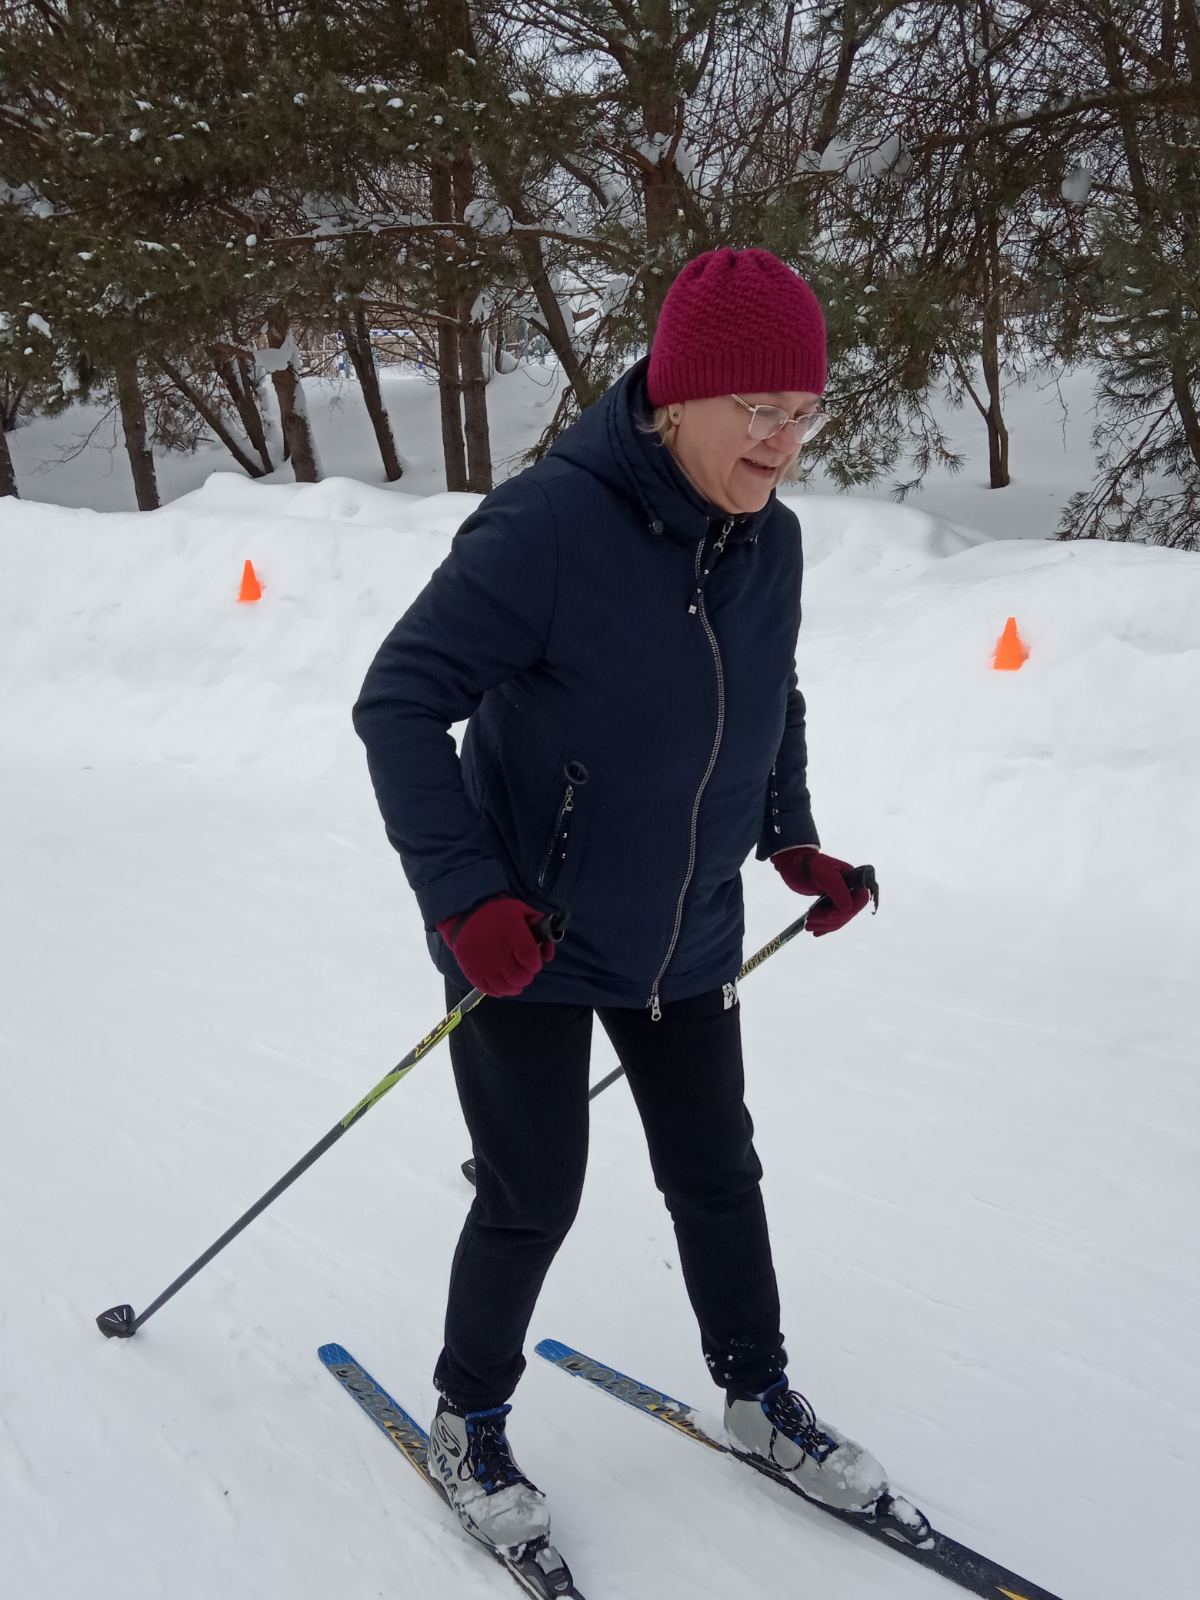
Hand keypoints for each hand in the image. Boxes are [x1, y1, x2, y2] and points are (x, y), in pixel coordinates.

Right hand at [436, 896, 555, 995]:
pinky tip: (502, 984)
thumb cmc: (498, 912)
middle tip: (524, 971)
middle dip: (526, 976)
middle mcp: (499, 951)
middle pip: (520, 977)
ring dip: (514, 986)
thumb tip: (548, 954)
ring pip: (506, 987)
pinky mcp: (472, 971)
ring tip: (515, 980)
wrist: (465, 912)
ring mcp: (484, 963)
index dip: (535, 965)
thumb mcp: (522, 911)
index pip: (531, 960)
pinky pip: (488, 990)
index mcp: (513, 933)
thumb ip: (539, 929)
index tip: (534, 963)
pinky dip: (498, 990)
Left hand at [772, 847, 872, 936]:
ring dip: (824, 925)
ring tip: (808, 926)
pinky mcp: (831, 903)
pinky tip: (816, 932)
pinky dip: (825, 926)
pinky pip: (833, 919)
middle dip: (830, 920)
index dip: (846, 911)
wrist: (794, 864)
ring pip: (839, 918)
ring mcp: (841, 897)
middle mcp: (850, 889)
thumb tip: (848, 909)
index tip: (828, 915)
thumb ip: (837, 890)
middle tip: (810, 921)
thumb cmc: (808, 866)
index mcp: (853, 879)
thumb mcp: (823, 874)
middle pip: (848, 912)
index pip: (860, 900)